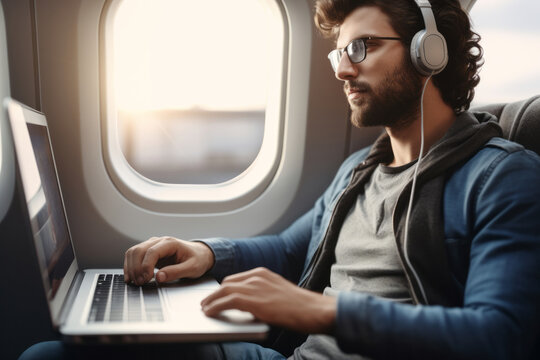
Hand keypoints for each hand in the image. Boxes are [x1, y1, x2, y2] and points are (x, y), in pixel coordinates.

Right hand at [123, 236, 214, 284]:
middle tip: (140, 283)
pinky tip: (131, 277)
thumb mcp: (192, 268)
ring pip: (133, 252)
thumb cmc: (197, 259)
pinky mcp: (149, 252)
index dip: (146, 266)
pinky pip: (134, 256)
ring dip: (131, 267)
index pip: (152, 252)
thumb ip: (176, 272)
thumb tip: (159, 277)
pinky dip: (130, 266)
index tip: (146, 279)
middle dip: (136, 268)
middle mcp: (159, 241)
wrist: (200, 254)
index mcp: (170, 243)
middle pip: (138, 250)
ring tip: (135, 282)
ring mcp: (152, 245)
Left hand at [200, 267, 335, 333]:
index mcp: (263, 273)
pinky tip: (210, 313)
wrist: (311, 309)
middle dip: (216, 293)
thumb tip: (248, 308)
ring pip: (224, 290)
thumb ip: (262, 296)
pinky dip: (215, 306)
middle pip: (228, 282)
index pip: (237, 278)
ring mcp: (254, 286)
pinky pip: (227, 301)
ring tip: (204, 308)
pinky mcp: (252, 299)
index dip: (225, 288)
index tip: (217, 295)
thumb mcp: (278, 294)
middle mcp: (256, 276)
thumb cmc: (299, 307)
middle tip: (206, 302)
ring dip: (211, 300)